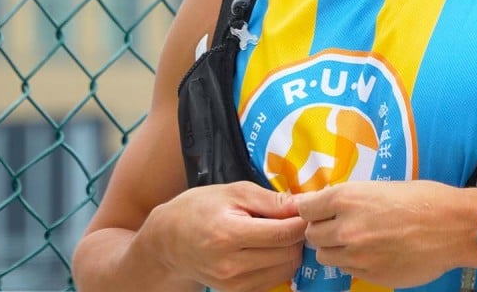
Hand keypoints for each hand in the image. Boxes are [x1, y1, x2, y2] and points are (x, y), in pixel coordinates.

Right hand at [139, 181, 304, 291]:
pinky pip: (273, 280)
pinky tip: (270, 248)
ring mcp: (233, 283)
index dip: (302, 221)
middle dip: (299, 235)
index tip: (308, 210)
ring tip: (280, 232)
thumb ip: (271, 200)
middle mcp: (231, 264)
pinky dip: (280, 264)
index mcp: (229, 234)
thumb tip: (304, 203)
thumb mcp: (234, 192)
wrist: (168, 240)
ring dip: (291, 251)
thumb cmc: (200, 208)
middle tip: (294, 219)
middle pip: (288, 253)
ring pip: (285, 270)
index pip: (283, 233)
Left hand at [296, 180, 476, 287]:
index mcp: (348, 198)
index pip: (305, 209)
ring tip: (357, 241)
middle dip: (322, 231)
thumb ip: (348, 199)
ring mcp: (358, 254)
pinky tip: (372, 253)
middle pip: (311, 235)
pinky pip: (347, 270)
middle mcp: (346, 227)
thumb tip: (322, 205)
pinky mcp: (370, 274)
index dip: (312, 210)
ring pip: (325, 256)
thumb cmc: (424, 199)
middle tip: (340, 226)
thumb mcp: (381, 187)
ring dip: (335, 249)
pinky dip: (353, 263)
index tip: (319, 212)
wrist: (455, 227)